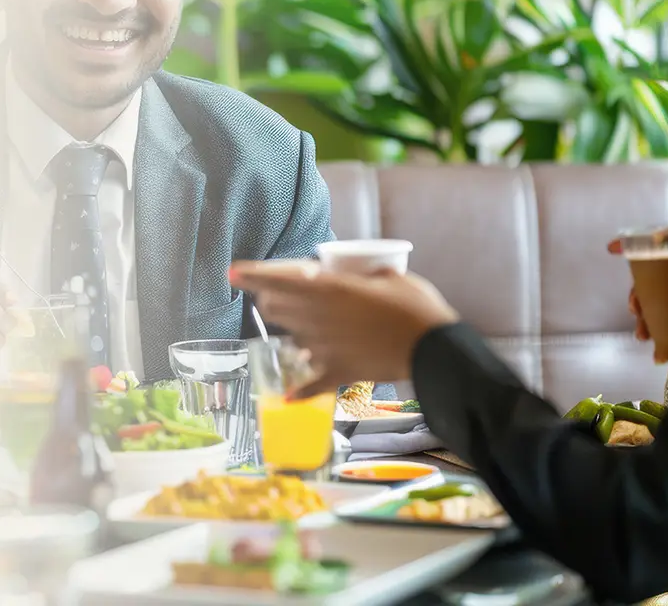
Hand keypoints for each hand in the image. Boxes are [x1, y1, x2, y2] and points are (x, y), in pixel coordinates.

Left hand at [228, 261, 457, 399]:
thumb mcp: (392, 278)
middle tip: (276, 297)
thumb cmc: (416, 308)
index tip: (232, 271)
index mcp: (329, 289)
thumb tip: (361, 277)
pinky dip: (300, 391)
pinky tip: (288, 397)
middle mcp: (318, 317)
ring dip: (292, 334)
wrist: (435, 351)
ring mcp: (325, 347)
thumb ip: (367, 277)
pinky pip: (311, 384)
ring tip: (302, 330)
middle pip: (276, 309)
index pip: (278, 279)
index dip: (252, 275)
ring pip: (291, 340)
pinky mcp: (338, 372)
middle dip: (271, 301)